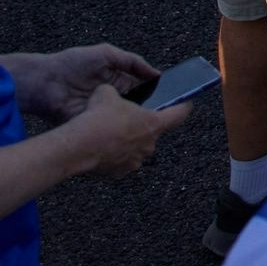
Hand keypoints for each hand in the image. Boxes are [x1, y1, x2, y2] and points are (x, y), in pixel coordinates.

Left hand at [10, 43, 155, 123]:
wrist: (44, 82)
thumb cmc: (72, 64)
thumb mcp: (106, 54)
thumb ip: (132, 61)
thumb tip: (157, 73)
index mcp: (118, 81)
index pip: (143, 90)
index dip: (155, 94)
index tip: (172, 99)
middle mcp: (112, 99)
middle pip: (136, 107)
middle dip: (147, 111)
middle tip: (162, 115)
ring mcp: (102, 113)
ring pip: (124, 121)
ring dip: (132, 122)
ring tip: (148, 125)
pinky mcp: (91, 125)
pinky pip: (107, 130)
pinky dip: (115, 131)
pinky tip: (127, 132)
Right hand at [56, 82, 187, 177]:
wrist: (80, 146)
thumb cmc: (98, 118)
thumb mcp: (107, 93)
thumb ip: (116, 93)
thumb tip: (111, 95)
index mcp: (153, 123)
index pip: (179, 114)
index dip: (183, 106)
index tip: (186, 102)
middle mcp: (149, 145)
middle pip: (152, 132)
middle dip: (141, 124)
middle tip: (126, 117)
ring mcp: (135, 161)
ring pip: (136, 148)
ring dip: (127, 141)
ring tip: (108, 132)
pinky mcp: (120, 172)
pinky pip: (120, 161)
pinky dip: (113, 154)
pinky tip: (100, 146)